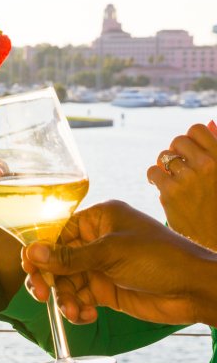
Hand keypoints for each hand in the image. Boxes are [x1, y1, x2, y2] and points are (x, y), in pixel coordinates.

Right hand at [21, 200, 216, 326]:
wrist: (195, 289)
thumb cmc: (159, 258)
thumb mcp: (111, 253)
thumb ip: (69, 257)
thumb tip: (32, 252)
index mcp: (99, 220)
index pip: (57, 233)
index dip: (41, 252)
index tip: (31, 269)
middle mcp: (96, 242)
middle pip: (57, 261)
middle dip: (49, 280)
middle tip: (42, 295)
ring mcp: (101, 267)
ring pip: (66, 283)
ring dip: (65, 299)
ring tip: (73, 312)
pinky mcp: (107, 290)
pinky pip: (81, 299)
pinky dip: (78, 309)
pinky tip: (85, 316)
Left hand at [147, 121, 216, 248]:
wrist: (215, 237)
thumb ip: (216, 153)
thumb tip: (209, 125)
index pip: (196, 129)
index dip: (190, 139)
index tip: (190, 151)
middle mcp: (207, 164)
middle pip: (177, 141)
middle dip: (176, 152)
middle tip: (178, 166)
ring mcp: (188, 178)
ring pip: (163, 156)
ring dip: (165, 166)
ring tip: (172, 178)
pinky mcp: (171, 192)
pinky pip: (153, 171)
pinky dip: (154, 178)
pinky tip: (162, 186)